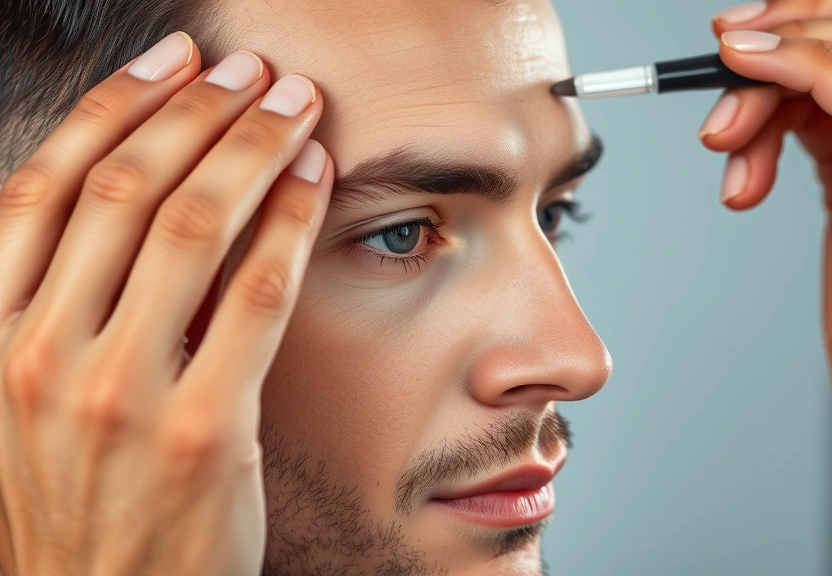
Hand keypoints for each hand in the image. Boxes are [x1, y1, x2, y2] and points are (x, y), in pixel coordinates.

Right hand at [0, 33, 332, 574]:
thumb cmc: (76, 497)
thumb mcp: (28, 397)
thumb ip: (62, 301)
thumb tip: (141, 192)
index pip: (48, 184)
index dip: (118, 105)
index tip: (175, 60)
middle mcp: (37, 355)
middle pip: (128, 189)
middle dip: (201, 110)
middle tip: (253, 70)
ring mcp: (116, 396)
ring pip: (194, 225)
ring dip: (254, 146)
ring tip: (295, 106)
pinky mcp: (201, 431)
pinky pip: (255, 295)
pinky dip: (290, 222)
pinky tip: (316, 180)